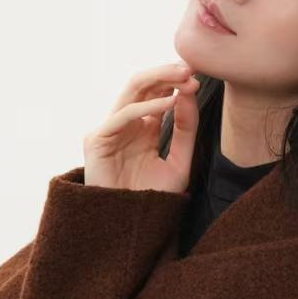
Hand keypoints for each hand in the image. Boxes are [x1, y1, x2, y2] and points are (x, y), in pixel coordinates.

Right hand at [83, 61, 200, 192]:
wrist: (131, 230)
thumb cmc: (152, 201)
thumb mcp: (179, 164)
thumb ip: (186, 131)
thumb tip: (189, 94)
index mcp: (143, 128)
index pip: (157, 93)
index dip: (177, 82)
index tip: (200, 78)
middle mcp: (125, 124)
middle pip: (144, 85)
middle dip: (168, 73)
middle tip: (191, 69)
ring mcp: (109, 130)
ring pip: (131, 90)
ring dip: (159, 80)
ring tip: (184, 77)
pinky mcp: (97, 140)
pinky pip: (123, 114)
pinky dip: (147, 107)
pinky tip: (170, 103)